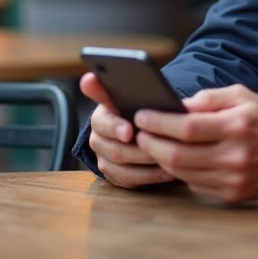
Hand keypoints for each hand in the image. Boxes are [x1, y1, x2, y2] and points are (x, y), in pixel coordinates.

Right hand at [80, 73, 173, 188]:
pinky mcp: (115, 177)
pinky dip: (150, 177)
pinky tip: (167, 172)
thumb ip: (110, 87)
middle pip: (115, 149)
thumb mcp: (127, 95)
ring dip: (147, 164)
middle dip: (139, 150)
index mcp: (101, 117)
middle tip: (159, 148)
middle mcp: (98, 140)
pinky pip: (130, 181)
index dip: (115, 128)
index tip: (129, 131)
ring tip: (168, 159)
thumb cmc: (135, 109)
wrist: (134, 128)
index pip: (103, 122)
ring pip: (123, 168)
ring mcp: (104, 160)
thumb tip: (89, 78)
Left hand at [133, 85, 257, 203]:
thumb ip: (208, 98)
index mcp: (237, 126)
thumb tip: (175, 105)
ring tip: (152, 145)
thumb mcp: (242, 95)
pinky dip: (180, 172)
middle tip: (139, 134)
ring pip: (183, 173)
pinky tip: (175, 159)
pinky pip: (195, 185)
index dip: (158, 122)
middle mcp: (235, 156)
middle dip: (151, 144)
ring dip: (161, 159)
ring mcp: (234, 179)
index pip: (186, 127)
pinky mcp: (234, 195)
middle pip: (178, 155)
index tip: (141, 116)